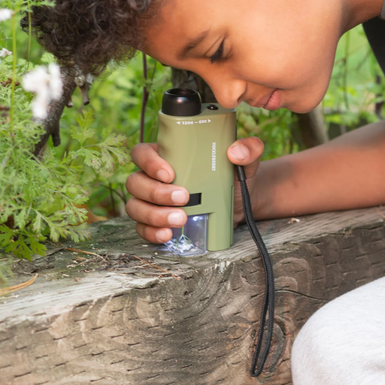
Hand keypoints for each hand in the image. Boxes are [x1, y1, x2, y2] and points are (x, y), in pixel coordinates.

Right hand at [125, 137, 263, 243]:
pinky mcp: (156, 222)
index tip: (170, 174)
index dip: (149, 162)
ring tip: (181, 219)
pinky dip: (151, 232)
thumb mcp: (244, 160)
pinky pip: (142, 228)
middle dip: (156, 193)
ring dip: (154, 215)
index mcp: (166, 154)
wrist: (238, 203)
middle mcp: (152, 177)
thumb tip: (236, 152)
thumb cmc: (233, 175)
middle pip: (135, 182)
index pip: (141, 153)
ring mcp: (151, 201)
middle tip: (184, 198)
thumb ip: (248, 149)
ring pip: (135, 206)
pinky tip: (168, 234)